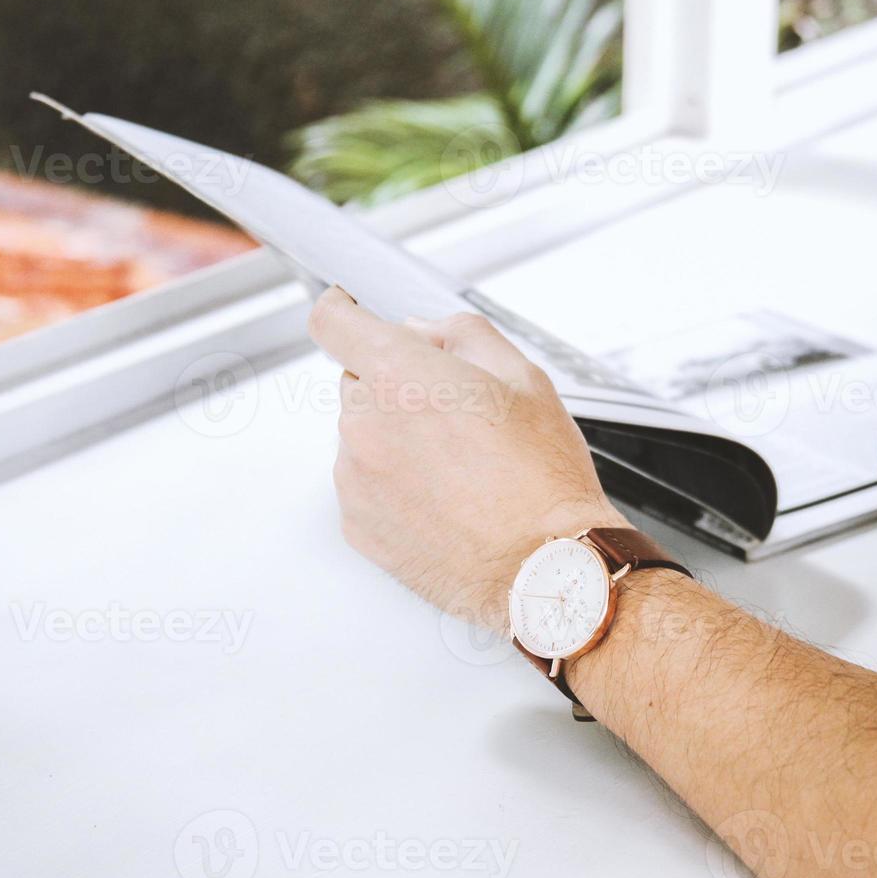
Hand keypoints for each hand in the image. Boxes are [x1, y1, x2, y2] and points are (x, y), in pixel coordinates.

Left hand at [308, 287, 624, 628]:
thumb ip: (460, 336)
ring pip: (363, 435)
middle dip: (397, 387)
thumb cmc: (541, 479)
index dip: (342, 312)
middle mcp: (364, 424)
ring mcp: (355, 477)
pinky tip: (444, 499)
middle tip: (455, 417)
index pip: (332, 323)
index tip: (350, 314)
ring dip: (396, 439)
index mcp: (399, 376)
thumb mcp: (523, 377)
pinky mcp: (356, 524)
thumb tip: (421, 333)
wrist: (544, 566)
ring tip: (458, 469)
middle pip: (358, 381)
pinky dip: (393, 484)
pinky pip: (365, 484)